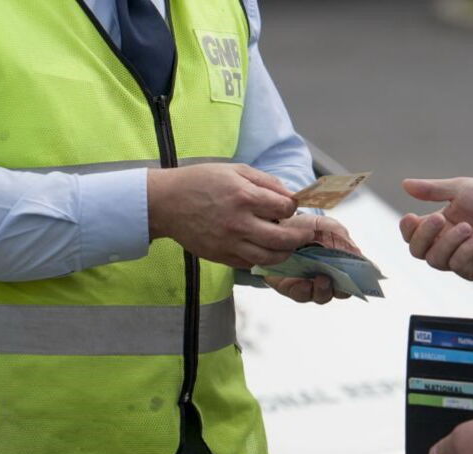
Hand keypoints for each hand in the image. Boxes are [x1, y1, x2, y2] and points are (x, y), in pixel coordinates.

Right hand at [148, 164, 314, 268]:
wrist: (167, 203)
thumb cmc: (200, 182)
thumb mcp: (235, 170)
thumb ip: (266, 181)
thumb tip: (290, 195)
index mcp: (244, 196)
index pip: (285, 208)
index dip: (292, 207)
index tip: (289, 206)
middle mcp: (240, 223)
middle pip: (284, 239)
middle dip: (300, 236)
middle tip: (305, 233)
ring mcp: (231, 244)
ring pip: (270, 258)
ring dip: (285, 252)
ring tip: (288, 245)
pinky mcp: (222, 257)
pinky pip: (251, 264)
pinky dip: (264, 259)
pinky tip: (266, 250)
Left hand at [265, 214, 357, 303]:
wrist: (272, 228)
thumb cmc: (301, 227)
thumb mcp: (322, 224)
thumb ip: (339, 233)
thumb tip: (356, 252)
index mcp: (338, 263)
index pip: (354, 277)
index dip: (361, 279)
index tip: (364, 277)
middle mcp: (326, 276)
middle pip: (341, 291)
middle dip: (343, 288)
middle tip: (341, 279)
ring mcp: (309, 283)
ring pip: (322, 296)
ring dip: (324, 290)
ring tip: (322, 279)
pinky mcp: (290, 288)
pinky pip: (300, 295)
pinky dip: (304, 290)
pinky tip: (304, 283)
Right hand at [400, 177, 472, 280]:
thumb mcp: (459, 190)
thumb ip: (431, 190)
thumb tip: (405, 184)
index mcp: (438, 226)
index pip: (412, 235)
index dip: (407, 230)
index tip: (411, 217)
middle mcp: (444, 244)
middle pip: (417, 251)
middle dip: (424, 235)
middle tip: (439, 218)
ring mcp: (457, 258)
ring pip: (435, 260)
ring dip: (448, 242)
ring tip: (469, 227)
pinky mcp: (472, 269)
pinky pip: (456, 266)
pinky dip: (465, 251)